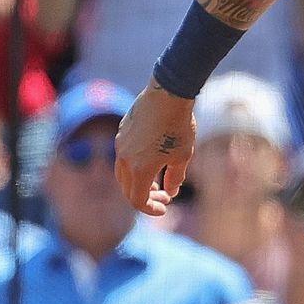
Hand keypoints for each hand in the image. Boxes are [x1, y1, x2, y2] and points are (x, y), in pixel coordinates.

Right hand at [115, 81, 195, 215]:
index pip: (138, 200)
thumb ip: (174, 178)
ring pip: (123, 174)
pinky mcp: (121, 132)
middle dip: (146, 198)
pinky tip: (153, 161)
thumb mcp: (183, 157)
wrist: (168, 94)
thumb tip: (169, 193)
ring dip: (138, 183)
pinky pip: (123, 157)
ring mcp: (120, 144)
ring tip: (158, 181)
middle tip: (164, 197)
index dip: (151, 209)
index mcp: (140, 169)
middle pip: (128, 190)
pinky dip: (135, 167)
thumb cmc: (179, 126)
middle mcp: (124, 159)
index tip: (164, 209)